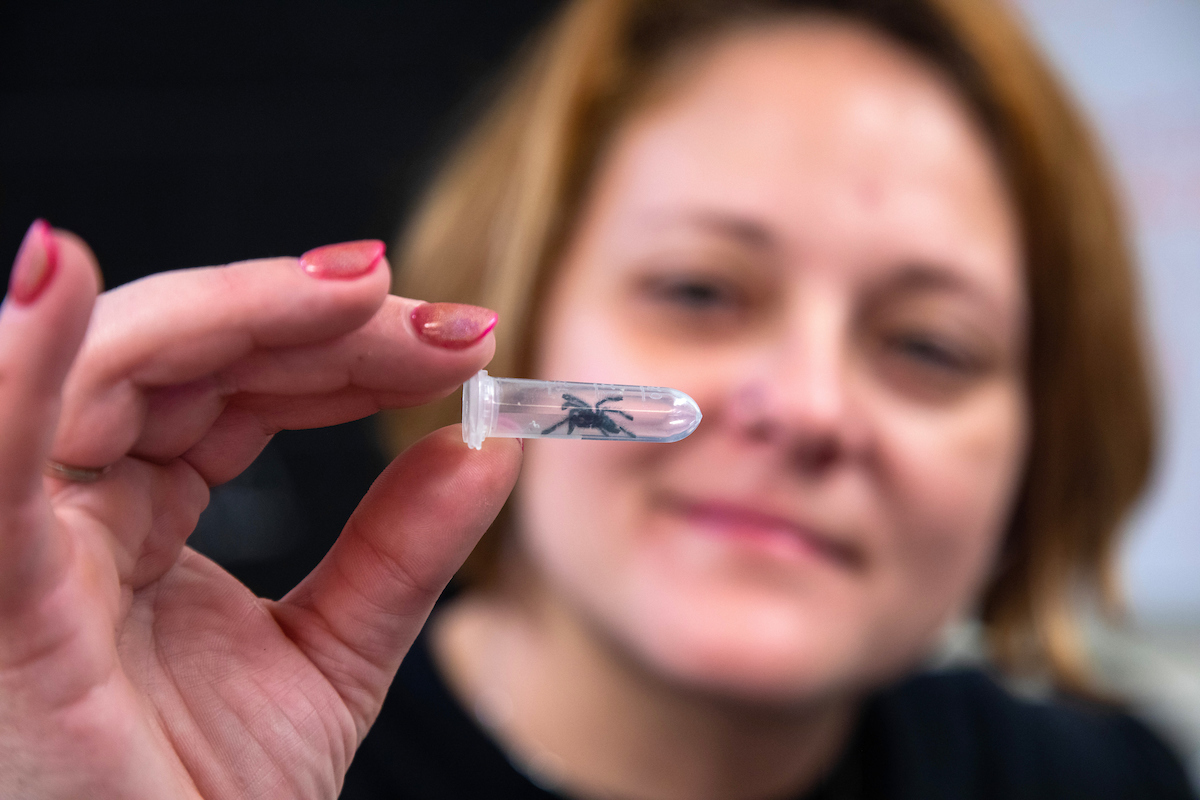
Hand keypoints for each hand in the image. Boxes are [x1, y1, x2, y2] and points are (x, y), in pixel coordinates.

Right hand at [0, 223, 521, 798]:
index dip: (348, 349)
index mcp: (138, 515)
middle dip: (318, 320)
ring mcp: (23, 538)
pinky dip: (22, 358)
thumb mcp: (330, 660)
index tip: (462, 342)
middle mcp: (73, 506)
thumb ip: (400, 550)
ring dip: (237, 307)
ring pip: (110, 365)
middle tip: (445, 323)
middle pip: (186, 353)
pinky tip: (59, 272)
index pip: (240, 383)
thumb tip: (485, 446)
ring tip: (361, 290)